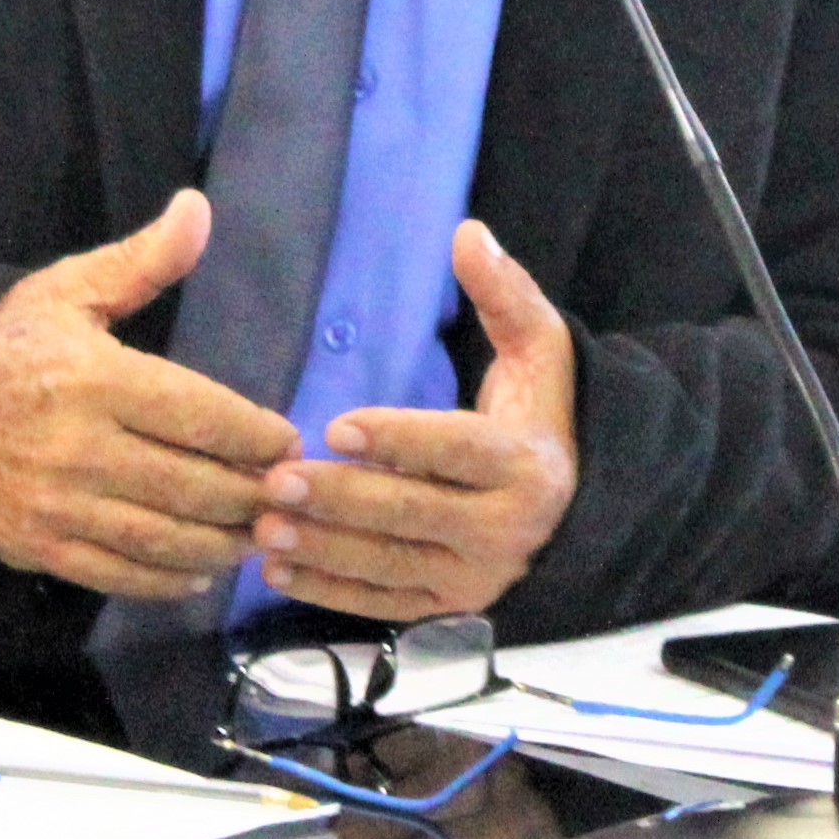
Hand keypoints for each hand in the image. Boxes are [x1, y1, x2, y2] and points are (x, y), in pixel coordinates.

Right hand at [0, 190, 298, 597]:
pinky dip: (168, 580)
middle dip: (251, 494)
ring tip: (253, 534)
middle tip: (284, 494)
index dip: (258, 435)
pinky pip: (118, 576)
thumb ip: (142, 261)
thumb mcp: (66, 289)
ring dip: (222, 543)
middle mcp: (82, 449)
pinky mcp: (35, 548)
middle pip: (195, 486)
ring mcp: (58, 506)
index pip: (204, 416)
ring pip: (166, 539)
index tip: (286, 441)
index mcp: (97, 379)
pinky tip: (199, 570)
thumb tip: (199, 208)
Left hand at [250, 220, 575, 619]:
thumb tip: (466, 232)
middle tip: (275, 480)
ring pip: (390, 564)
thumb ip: (502, 291)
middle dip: (339, 499)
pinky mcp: (450, 605)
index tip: (334, 426)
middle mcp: (506, 530)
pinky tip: (278, 572)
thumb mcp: (538, 346)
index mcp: (525, 463)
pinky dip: (330, 593)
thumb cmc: (540, 412)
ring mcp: (477, 576)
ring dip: (323, 549)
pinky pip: (385, 604)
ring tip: (262, 528)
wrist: (576, 501)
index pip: (455, 451)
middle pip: (412, 512)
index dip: (397, 439)